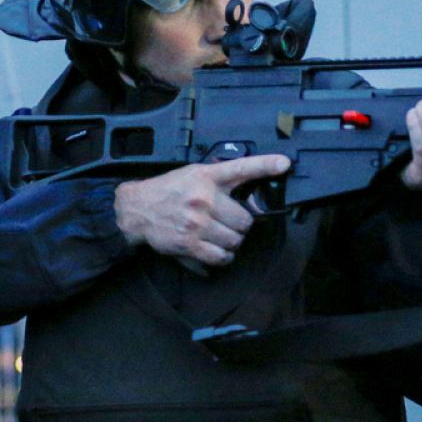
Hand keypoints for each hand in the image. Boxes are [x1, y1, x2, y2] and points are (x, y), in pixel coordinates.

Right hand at [113, 154, 290, 267]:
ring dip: (232, 242)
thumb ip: (219, 180)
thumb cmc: (167, 191)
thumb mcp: (193, 174)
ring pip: (235, 241)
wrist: (137, 209)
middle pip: (245, 219)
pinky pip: (220, 257)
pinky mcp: (189, 243)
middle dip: (241, 224)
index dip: (265, 165)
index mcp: (207, 177)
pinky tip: (217, 251)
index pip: (241, 168)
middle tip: (230, 222)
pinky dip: (223, 258)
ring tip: (221, 236)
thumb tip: (249, 192)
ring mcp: (197, 223)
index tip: (284, 164)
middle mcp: (204, 199)